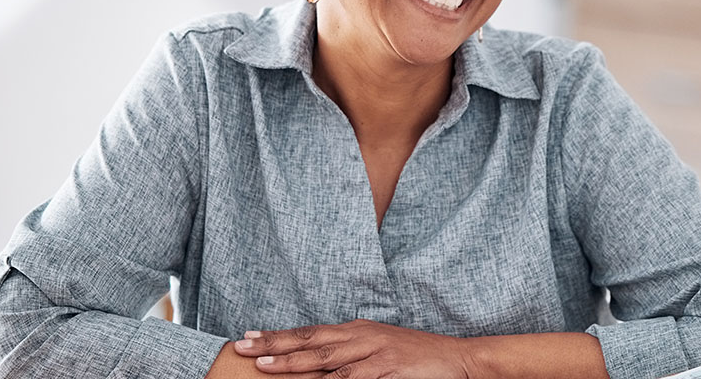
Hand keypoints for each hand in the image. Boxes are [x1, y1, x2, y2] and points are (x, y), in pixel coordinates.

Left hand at [233, 319, 473, 378]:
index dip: (278, 336)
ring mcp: (374, 353)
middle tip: (242, 347)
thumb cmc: (417, 357)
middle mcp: (362, 337)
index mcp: (358, 330)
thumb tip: (316, 366)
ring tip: (263, 367)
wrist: (458, 358)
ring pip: (325, 360)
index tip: (249, 336)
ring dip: (292, 363)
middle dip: (273, 345)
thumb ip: (349, 356)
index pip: (310, 331)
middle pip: (310, 341)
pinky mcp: (387, 369)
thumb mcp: (380, 349)